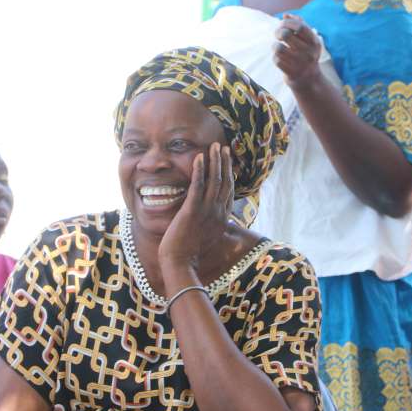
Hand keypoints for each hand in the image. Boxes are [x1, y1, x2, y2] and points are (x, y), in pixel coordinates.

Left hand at [156, 143, 233, 287]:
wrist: (180, 263)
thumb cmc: (190, 252)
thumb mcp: (206, 235)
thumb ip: (211, 222)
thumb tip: (212, 217)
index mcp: (222, 217)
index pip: (229, 190)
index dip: (230, 174)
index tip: (229, 161)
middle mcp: (218, 212)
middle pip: (225, 182)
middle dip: (225, 163)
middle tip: (224, 147)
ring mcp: (206, 211)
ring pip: (214, 180)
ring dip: (215, 161)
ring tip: (215, 147)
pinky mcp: (192, 210)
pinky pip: (197, 186)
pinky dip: (199, 170)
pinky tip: (199, 157)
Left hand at [274, 14, 322, 87]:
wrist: (308, 79)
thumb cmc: (306, 54)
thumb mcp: (308, 40)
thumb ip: (300, 24)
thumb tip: (286, 15)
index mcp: (314, 42)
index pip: (300, 26)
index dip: (288, 22)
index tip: (283, 23)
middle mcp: (308, 53)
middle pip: (285, 34)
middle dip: (278, 32)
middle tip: (278, 35)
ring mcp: (300, 63)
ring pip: (278, 48)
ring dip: (275, 46)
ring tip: (278, 47)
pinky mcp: (291, 73)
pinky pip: (276, 60)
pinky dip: (275, 57)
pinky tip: (280, 58)